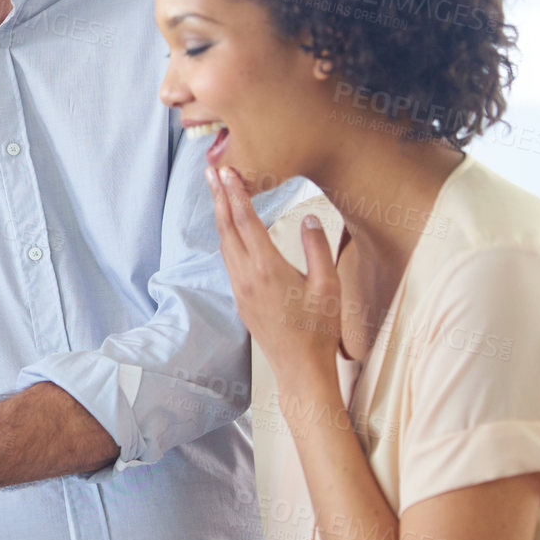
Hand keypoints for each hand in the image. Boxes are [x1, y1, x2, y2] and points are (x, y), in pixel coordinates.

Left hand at [207, 165, 341, 392]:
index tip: (227, 172)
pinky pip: (229, 260)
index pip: (246, 221)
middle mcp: (247, 276)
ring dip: (220, 216)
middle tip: (211, 171)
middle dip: (219, 197)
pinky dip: (227, 237)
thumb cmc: (319, 329)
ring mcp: (240, 289)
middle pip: (227, 228)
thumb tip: (308, 218)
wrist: (300, 368)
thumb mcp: (328, 286)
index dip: (235, 194)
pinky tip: (230, 230)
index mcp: (268, 269)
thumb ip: (317, 248)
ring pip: (225, 244)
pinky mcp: (241, 299)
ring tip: (218, 193)